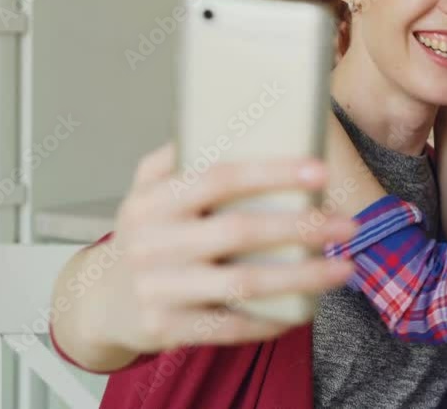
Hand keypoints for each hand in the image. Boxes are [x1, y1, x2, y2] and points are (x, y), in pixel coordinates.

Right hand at [91, 143, 358, 353]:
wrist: (99, 299)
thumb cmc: (145, 235)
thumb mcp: (146, 190)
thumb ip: (178, 157)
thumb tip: (231, 118)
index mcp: (153, 200)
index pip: (219, 178)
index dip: (272, 173)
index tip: (319, 170)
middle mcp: (153, 243)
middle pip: (240, 231)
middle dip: (302, 227)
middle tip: (347, 224)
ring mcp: (159, 289)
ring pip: (244, 283)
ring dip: (302, 277)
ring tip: (344, 268)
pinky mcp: (168, 328)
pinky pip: (232, 326)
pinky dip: (272, 319)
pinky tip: (306, 309)